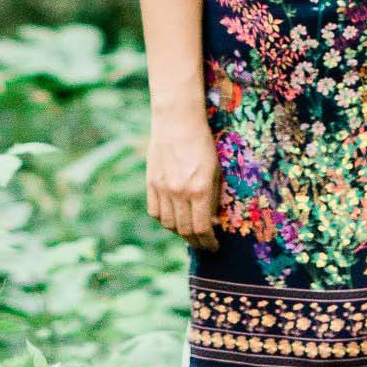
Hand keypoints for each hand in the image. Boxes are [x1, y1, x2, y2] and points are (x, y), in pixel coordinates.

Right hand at [145, 111, 220, 244]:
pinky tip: (173, 217)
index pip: (202, 229)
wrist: (177, 121)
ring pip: (168, 224)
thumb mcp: (215, 170)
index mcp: (199, 189)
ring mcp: (163, 188)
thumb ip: (213, 198)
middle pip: (185, 231)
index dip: (209, 242)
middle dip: (196, 242)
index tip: (214, 246)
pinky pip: (155, 212)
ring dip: (180, 232)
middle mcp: (179, 192)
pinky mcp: (151, 183)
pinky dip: (164, 220)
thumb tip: (212, 222)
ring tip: (189, 231)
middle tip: (203, 244)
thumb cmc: (202, 143)